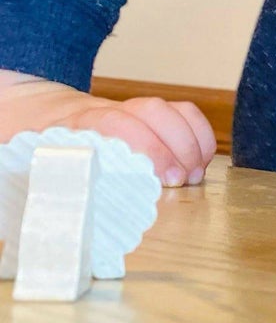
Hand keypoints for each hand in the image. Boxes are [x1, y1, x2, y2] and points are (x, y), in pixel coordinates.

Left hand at [0, 70, 215, 186]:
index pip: (115, 124)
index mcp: (73, 126)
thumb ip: (49, 181)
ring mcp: (128, 110)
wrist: (29, 111)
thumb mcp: (30, 165)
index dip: (146, 148)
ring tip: (196, 174)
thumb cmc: (31, 148)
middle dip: (177, 146)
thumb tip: (64, 214)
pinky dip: (198, 134)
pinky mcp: (145, 114)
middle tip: (184, 181)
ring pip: (169, 109)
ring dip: (192, 141)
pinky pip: (181, 111)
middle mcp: (105, 112)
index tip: (162, 178)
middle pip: (151, 112)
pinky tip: (200, 159)